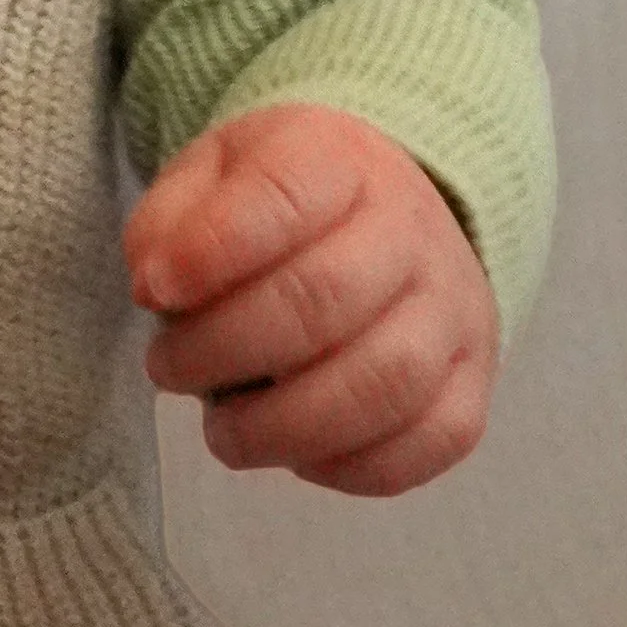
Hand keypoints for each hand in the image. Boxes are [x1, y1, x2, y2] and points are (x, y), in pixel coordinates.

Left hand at [123, 104, 498, 495]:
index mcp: (340, 160)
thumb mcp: (210, 178)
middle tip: (169, 368)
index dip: (210, 251)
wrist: (384, 220)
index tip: (153, 290)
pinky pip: (429, 443)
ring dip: (282, 425)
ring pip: (384, 383)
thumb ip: (169, 222)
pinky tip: (294, 451)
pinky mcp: (472, 385)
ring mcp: (453, 311)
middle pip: (327, 298)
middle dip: (225, 349)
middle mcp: (413, 230)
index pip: (285, 194)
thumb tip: (156, 285)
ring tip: (223, 429)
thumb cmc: (278, 210)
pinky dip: (349, 467)